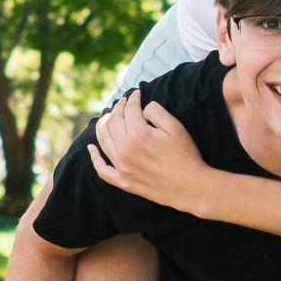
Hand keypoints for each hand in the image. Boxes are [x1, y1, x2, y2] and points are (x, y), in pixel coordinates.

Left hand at [88, 90, 207, 211]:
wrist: (190, 187)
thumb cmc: (185, 155)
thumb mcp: (175, 127)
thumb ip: (156, 111)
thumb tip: (142, 109)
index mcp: (138, 134)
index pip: (129, 109)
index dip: (133, 98)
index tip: (136, 93)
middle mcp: (124, 150)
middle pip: (113, 122)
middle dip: (117, 108)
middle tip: (123, 102)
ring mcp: (122, 167)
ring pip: (103, 140)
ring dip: (103, 125)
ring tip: (108, 117)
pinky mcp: (123, 181)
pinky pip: (102, 170)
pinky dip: (94, 158)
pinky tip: (91, 148)